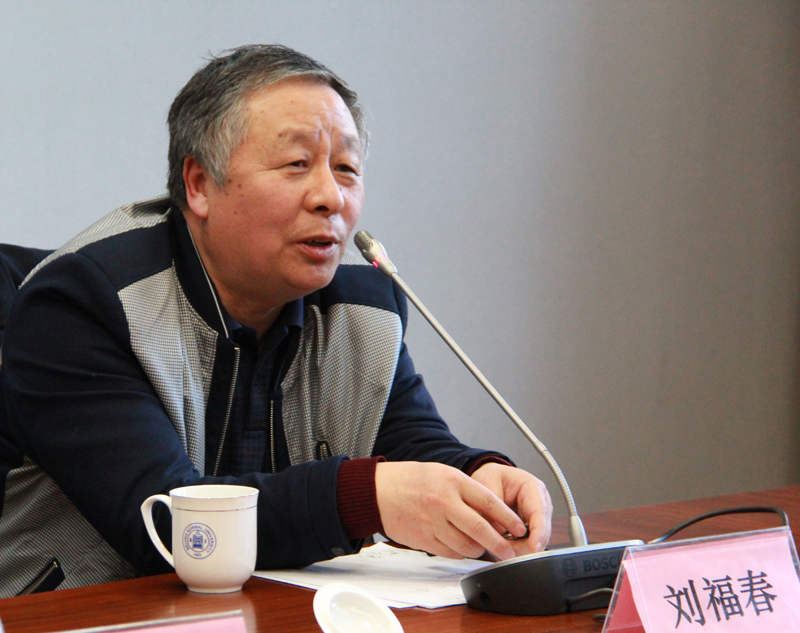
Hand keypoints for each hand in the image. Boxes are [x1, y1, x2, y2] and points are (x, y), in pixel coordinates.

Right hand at [375, 461, 526, 560]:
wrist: (377, 491)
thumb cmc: (411, 480)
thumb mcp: (442, 473)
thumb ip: (466, 490)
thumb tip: (492, 511)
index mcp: (452, 481)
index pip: (488, 501)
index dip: (507, 517)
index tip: (520, 527)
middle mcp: (444, 502)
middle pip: (480, 528)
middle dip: (500, 543)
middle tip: (510, 552)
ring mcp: (433, 522)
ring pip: (466, 545)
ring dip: (479, 550)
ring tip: (483, 548)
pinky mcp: (424, 539)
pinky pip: (450, 552)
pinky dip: (460, 553)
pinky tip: (462, 548)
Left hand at [469, 462, 551, 555]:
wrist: (489, 480)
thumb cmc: (490, 477)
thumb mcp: (486, 482)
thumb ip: (491, 506)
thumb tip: (496, 531)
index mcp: (533, 487)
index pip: (540, 512)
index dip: (539, 533)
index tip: (534, 548)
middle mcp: (540, 504)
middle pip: (541, 533)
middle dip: (524, 546)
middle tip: (503, 552)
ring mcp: (537, 519)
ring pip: (534, 543)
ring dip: (516, 549)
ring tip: (496, 546)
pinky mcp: (530, 531)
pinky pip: (524, 546)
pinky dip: (512, 549)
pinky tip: (499, 546)